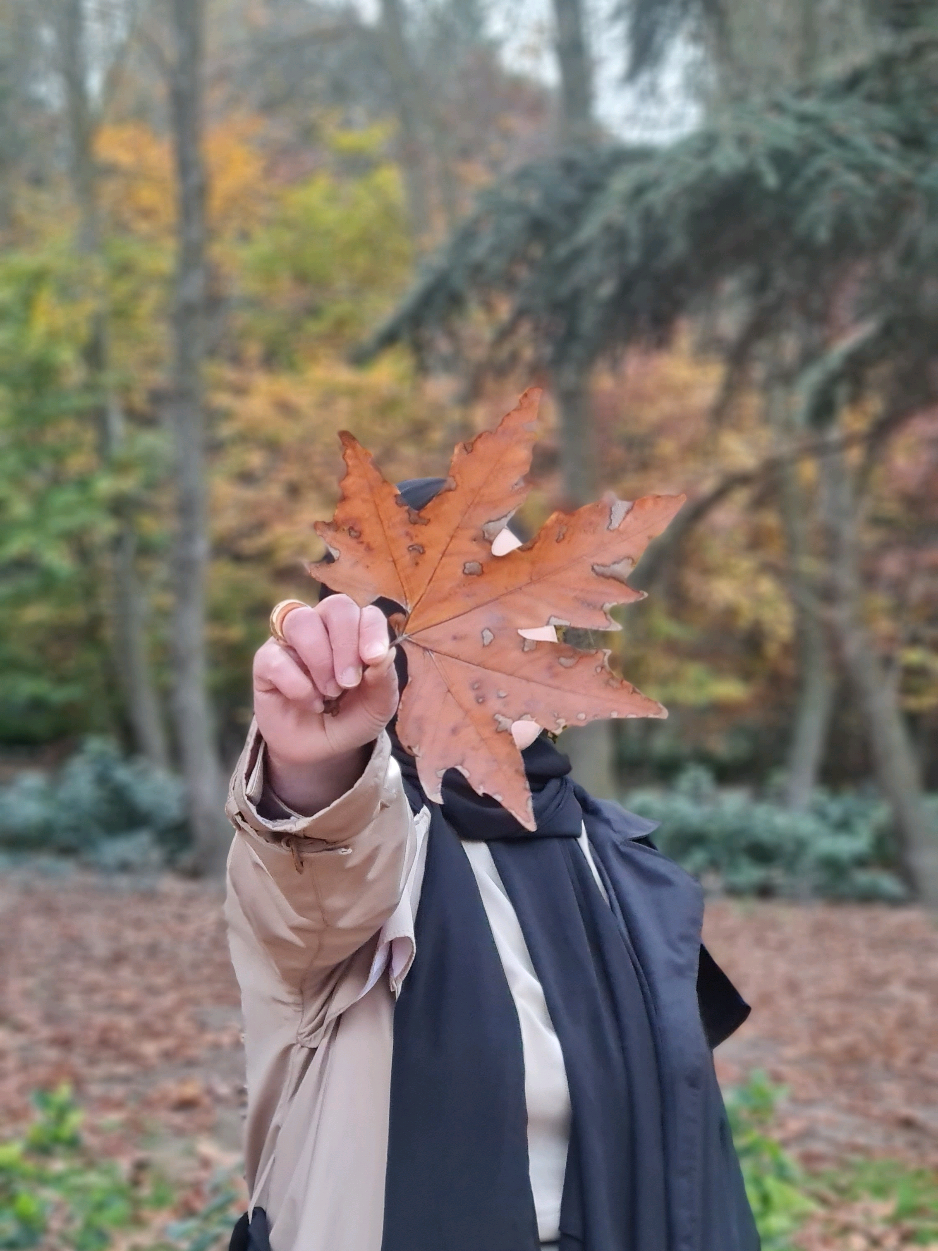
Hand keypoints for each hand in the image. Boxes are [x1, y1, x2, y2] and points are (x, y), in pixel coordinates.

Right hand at [252, 596, 398, 813]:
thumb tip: (384, 654)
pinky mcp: (265, 662)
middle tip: (349, 683)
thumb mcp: (377, 707)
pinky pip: (275, 657)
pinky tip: (311, 703)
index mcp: (356, 632)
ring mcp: (291, 641)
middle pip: (336, 607)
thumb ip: (384, 680)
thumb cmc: (351, 718)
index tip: (374, 658)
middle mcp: (323, 628)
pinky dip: (297, 685)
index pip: (366, 613)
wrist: (319, 751)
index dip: (371, 630)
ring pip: (300, 621)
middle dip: (346, 644)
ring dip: (320, 659)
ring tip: (330, 692)